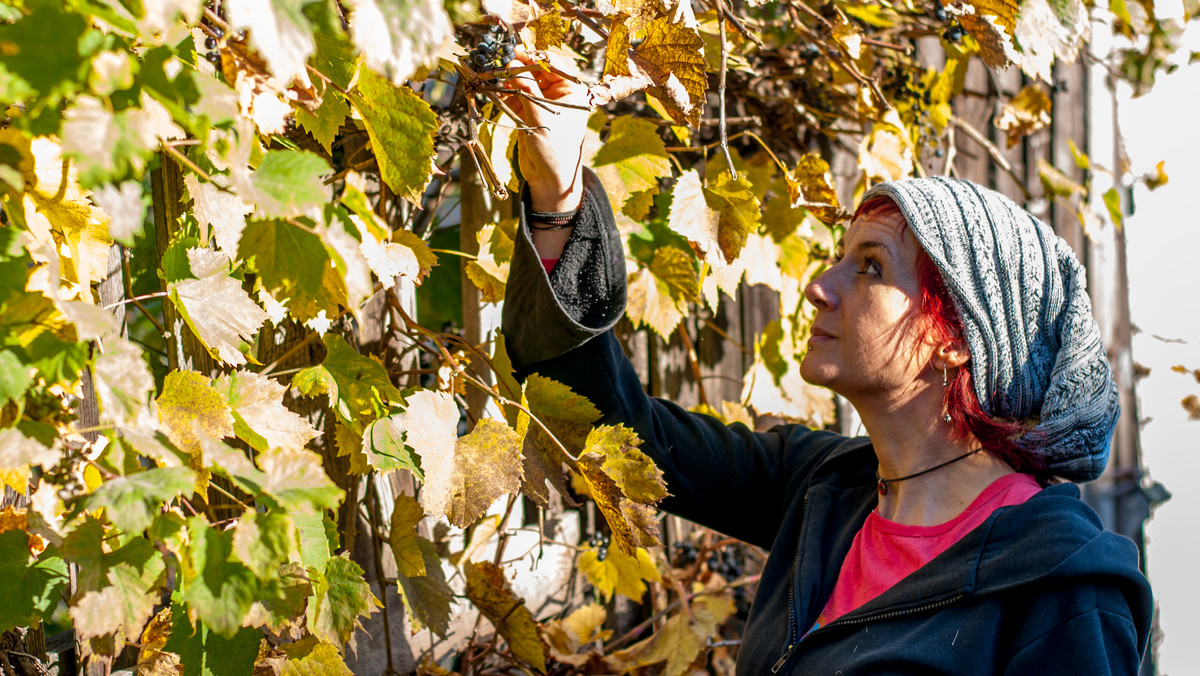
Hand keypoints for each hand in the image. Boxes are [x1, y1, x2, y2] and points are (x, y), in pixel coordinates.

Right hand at [503, 50, 592, 212]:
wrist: (549, 178)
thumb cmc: (554, 149)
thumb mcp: (540, 117)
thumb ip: (527, 90)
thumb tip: (514, 66)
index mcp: (573, 92)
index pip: (553, 65)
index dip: (534, 57)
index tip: (515, 53)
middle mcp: (561, 94)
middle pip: (538, 71)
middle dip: (519, 68)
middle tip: (501, 67)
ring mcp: (545, 102)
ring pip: (526, 82)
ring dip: (510, 81)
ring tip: (496, 81)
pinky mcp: (532, 112)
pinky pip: (518, 95)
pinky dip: (507, 93)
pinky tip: (497, 93)